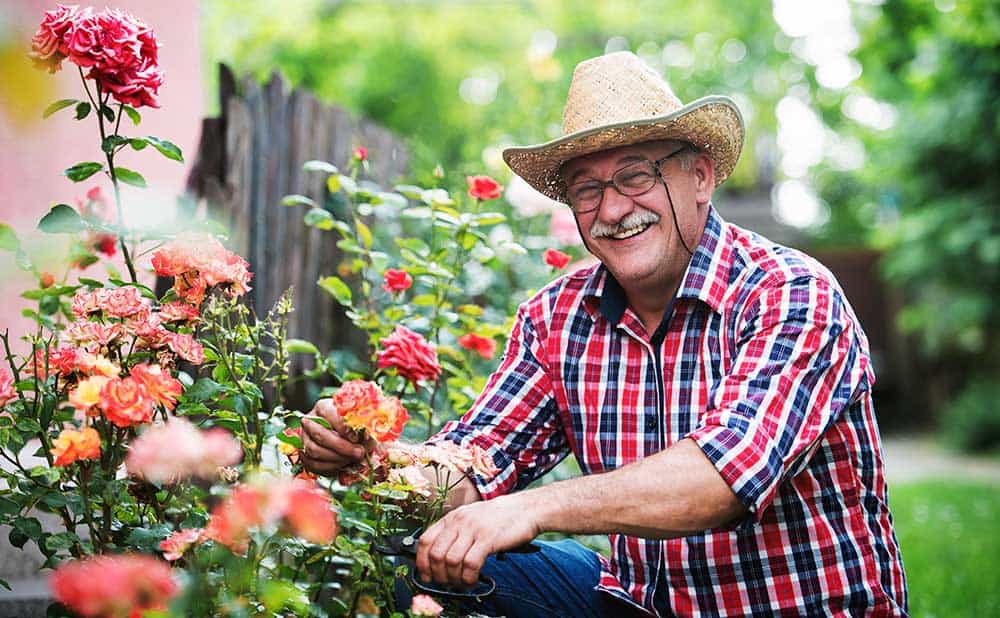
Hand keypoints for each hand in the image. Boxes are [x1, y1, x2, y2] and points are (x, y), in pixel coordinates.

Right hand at [300, 398, 366, 475]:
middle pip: (319, 434)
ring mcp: (305, 438)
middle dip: (341, 446)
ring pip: (314, 450)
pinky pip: (313, 464)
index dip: (342, 426)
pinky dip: (330, 466)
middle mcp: (310, 421)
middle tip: (359, 452)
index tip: (356, 436)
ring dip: (336, 458)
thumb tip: (368, 438)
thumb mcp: (360, 420)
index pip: (328, 413)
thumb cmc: (355, 424)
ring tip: (353, 459)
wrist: (348, 434)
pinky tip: (343, 464)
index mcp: (323, 407)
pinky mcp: (305, 454)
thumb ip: (363, 425)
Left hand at [415, 494, 539, 588]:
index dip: (422, 562)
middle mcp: (459, 522)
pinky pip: (470, 564)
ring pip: (451, 561)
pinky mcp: (488, 539)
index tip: (426, 575)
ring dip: (454, 579)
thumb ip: (455, 533)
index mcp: (452, 518)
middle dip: (437, 575)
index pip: (425, 540)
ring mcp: (473, 529)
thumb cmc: (499, 517)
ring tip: (461, 583)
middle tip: (445, 583)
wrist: (525, 508)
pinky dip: (468, 578)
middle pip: (436, 554)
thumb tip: (440, 558)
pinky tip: (472, 580)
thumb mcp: (471, 518)